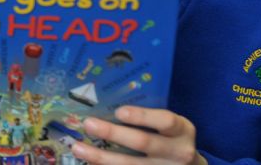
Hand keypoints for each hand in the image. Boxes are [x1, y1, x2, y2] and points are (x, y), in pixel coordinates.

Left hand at [72, 106, 207, 164]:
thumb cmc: (169, 137)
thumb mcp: (168, 125)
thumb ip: (147, 116)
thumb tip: (103, 102)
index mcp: (182, 130)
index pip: (165, 121)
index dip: (142, 116)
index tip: (118, 111)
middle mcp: (178, 152)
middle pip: (143, 142)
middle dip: (113, 133)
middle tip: (88, 124)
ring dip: (100, 157)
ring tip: (77, 147)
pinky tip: (89, 162)